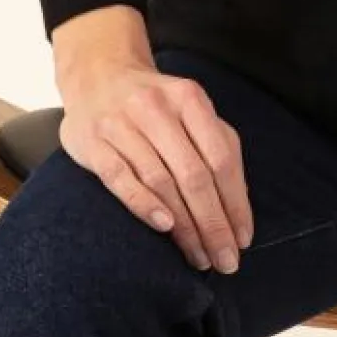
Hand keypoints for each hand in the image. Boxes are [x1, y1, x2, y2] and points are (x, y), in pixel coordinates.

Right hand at [59, 59, 253, 273]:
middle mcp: (156, 108)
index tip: (243, 240)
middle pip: (194, 174)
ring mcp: (121, 124)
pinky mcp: (93, 142)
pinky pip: (120, 178)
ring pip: (161, 181)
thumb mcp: (191, 109)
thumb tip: (240, 202)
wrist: (98, 75)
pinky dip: (144, 204)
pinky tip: (164, 226)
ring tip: (199, 256)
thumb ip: (218, 144)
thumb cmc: (156, 104)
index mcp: (188, 99)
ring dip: (184, 226)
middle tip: (225, 260)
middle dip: (213, 224)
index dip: (235, 203)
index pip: (220, 158)